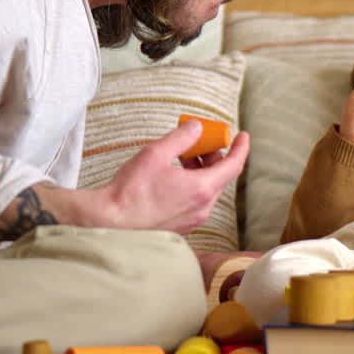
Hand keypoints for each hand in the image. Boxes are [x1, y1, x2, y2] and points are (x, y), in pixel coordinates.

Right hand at [96, 119, 249, 232]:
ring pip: (207, 189)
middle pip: (219, 176)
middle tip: (200, 140)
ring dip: (200, 169)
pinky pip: (195, 200)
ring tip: (181, 154)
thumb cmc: (131, 191)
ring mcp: (192, 219)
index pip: (234, 166)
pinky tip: (173, 174)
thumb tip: (196, 128)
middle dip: (213, 155)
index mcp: (202, 189)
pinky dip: (192, 183)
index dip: (241, 148)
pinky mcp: (180, 225)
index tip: (243, 136)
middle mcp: (202, 207)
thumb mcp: (156, 154)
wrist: (111, 222)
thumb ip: (180, 138)